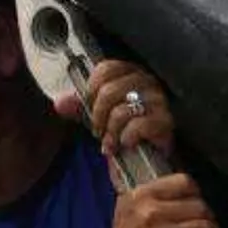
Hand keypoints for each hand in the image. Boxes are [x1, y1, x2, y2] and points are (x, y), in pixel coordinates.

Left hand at [53, 60, 175, 159]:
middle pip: (110, 90)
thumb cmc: (125, 132)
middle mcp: (148, 82)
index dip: (92, 88)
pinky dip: (126, 139)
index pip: (107, 68)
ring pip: (121, 111)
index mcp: (131, 74)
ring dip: (111, 132)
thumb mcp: (99, 117)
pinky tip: (126, 145)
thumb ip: (80, 107)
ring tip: (111, 142)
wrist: (147, 160)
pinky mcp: (165, 121)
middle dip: (98, 116)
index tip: (90, 105)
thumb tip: (61, 102)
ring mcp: (159, 101)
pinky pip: (137, 125)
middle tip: (98, 130)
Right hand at [84, 173, 221, 227]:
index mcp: (142, 195)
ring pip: (205, 226)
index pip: (184, 182)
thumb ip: (158, 193)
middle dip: (208, 216)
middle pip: (199, 206)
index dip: (196, 193)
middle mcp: (151, 212)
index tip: (196, 202)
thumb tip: (191, 189)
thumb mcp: (131, 204)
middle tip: (207, 223)